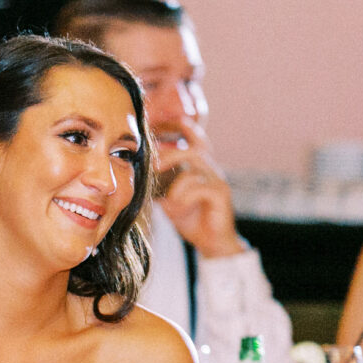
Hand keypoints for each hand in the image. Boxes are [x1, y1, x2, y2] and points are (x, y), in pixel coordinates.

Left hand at [156, 118, 244, 258]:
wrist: (212, 243)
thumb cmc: (191, 219)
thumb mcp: (170, 200)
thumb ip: (161, 186)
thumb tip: (141, 176)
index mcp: (200, 169)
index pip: (196, 141)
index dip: (186, 128)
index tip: (173, 119)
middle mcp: (211, 170)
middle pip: (194, 149)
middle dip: (172, 153)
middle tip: (154, 164)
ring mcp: (218, 181)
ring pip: (194, 168)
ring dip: (175, 184)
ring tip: (167, 202)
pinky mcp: (221, 194)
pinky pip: (199, 187)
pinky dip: (183, 197)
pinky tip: (176, 210)